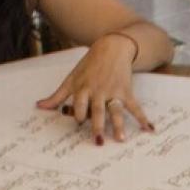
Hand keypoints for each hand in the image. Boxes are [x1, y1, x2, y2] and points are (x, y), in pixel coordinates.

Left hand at [37, 36, 155, 143]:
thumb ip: (57, 96)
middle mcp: (98, 91)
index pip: (79, 106)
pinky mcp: (126, 91)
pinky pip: (134, 106)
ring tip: (121, 139)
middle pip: (97, 111)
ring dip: (119, 125)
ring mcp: (113, 92)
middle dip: (98, 125)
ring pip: (115, 110)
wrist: (112, 47)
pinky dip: (142, 117)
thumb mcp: (71, 79)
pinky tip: (149, 129)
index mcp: (83, 89)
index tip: (80, 123)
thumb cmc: (89, 66)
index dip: (78, 115)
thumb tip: (39, 107)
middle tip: (98, 141)